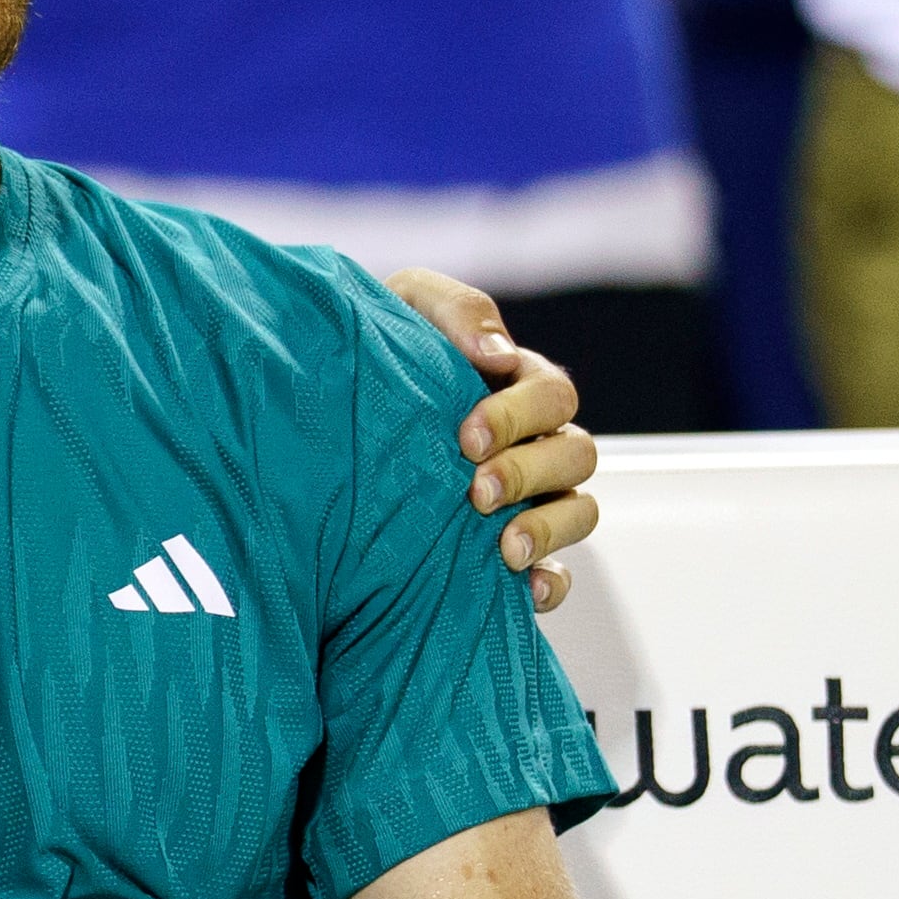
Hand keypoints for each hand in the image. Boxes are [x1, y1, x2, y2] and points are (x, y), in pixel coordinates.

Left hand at [382, 270, 599, 611]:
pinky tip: (520, 587)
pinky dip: (549, 582)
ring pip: (580, 512)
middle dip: (530, 474)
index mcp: (517, 386)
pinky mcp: (514, 554)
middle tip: (476, 493)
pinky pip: (557, 575)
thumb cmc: (372, 357)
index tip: (467, 436)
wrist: (319, 424)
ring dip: (547, 529)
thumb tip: (497, 352)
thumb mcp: (404, 310)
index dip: (521, 416)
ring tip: (503, 547)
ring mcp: (531, 500)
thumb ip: (455, 311)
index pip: (554, 396)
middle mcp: (534, 443)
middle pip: (577, 456)